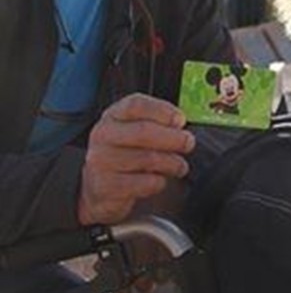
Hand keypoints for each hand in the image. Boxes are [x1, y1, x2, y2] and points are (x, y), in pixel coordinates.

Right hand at [78, 93, 194, 225]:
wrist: (99, 187)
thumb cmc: (126, 152)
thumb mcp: (134, 129)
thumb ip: (155, 122)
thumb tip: (179, 124)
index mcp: (113, 115)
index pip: (136, 105)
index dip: (162, 111)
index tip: (181, 120)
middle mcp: (103, 135)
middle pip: (143, 131)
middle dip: (173, 138)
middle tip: (188, 143)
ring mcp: (101, 161)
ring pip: (147, 159)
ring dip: (171, 163)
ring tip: (180, 166)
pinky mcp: (105, 187)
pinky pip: (143, 183)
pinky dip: (158, 182)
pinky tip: (160, 180)